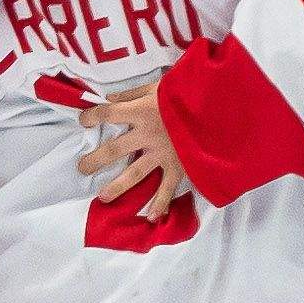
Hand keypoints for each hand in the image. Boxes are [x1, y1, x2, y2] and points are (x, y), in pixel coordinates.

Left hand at [75, 85, 194, 220]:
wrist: (220, 105)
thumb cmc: (189, 92)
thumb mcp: (160, 85)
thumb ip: (134, 93)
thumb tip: (110, 97)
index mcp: (142, 111)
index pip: (108, 114)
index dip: (92, 116)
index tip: (83, 121)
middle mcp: (148, 134)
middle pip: (114, 149)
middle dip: (96, 160)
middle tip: (83, 168)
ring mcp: (162, 153)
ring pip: (134, 173)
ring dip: (117, 187)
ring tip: (103, 197)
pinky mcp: (178, 166)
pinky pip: (167, 188)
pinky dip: (160, 203)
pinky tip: (152, 217)